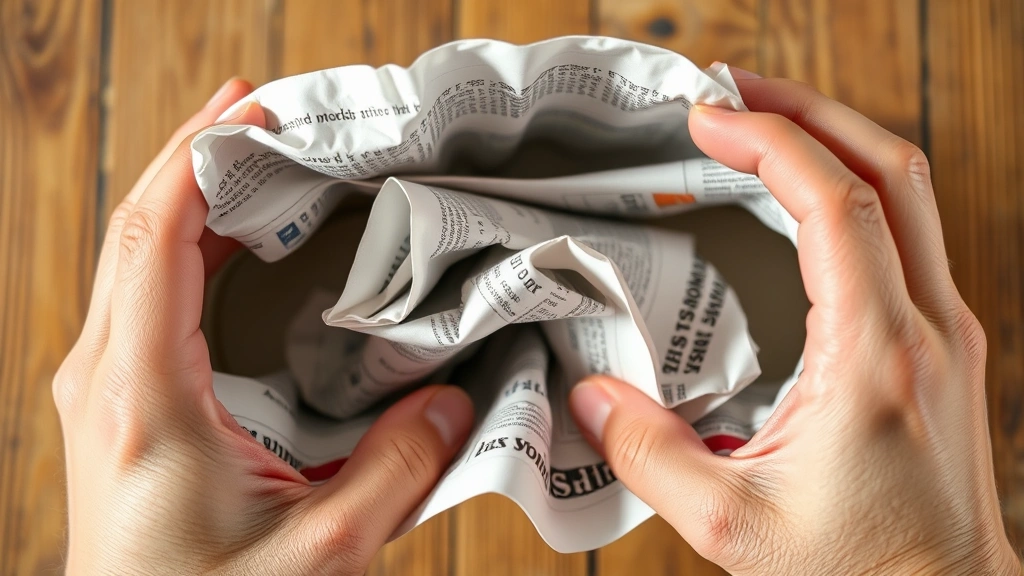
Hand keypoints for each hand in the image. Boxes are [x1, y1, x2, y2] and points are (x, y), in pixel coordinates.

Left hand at [54, 79, 473, 573]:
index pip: (155, 239)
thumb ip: (396, 471)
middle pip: (139, 228)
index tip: (251, 109)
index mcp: (145, 398)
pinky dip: (189, 245)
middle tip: (266, 111)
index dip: (202, 160)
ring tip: (258, 157)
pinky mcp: (121, 400)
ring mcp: (107, 386)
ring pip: (137, 256)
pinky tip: (235, 238)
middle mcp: (108, 378)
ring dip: (193, 196)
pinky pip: (146, 294)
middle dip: (199, 155)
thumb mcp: (319, 551)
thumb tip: (454, 404)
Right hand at [570, 71, 1020, 573]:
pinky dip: (851, 187)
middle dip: (807, 109)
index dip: (768, 141)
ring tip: (759, 125)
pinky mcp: (941, 340)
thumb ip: (650, 456)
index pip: (837, 203)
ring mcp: (945, 328)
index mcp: (878, 355)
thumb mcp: (732, 526)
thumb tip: (589, 395)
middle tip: (732, 91)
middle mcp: (928, 325)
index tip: (705, 116)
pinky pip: (905, 231)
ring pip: (908, 190)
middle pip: (891, 166)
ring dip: (834, 139)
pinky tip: (799, 199)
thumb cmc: (858, 570)